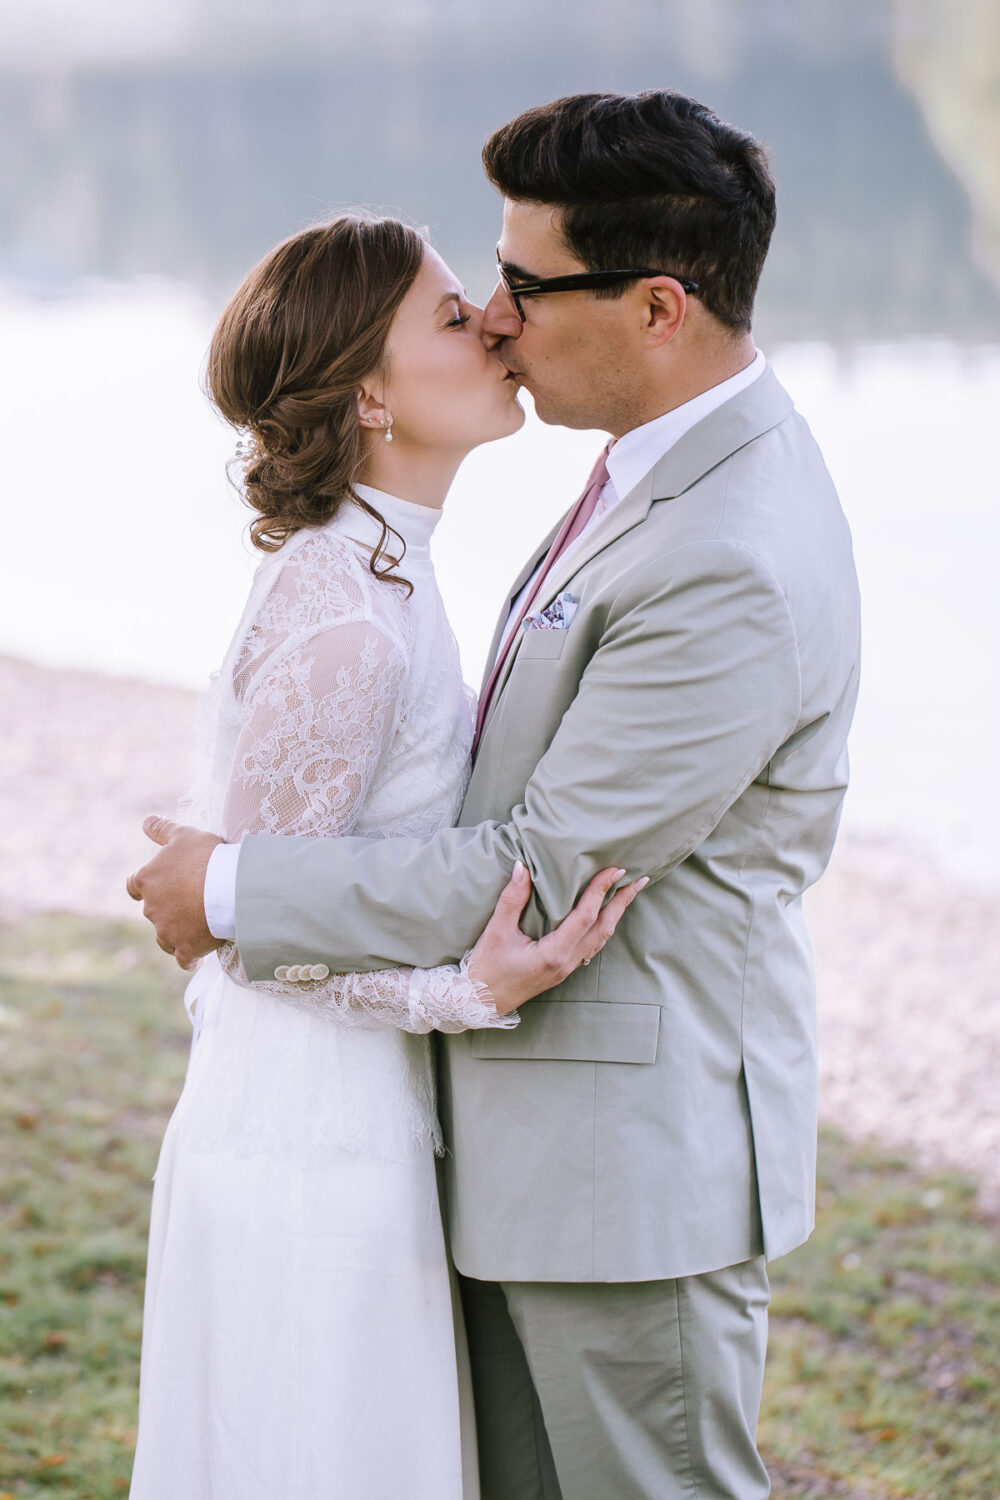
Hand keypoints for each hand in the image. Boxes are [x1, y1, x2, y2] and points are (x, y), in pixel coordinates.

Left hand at [126, 816, 223, 968]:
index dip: (142, 887)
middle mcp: (150, 908)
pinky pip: (183, 959)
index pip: (133, 885)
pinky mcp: (184, 949)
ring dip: (175, 933)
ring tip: (196, 927)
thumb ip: (162, 829)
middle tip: (192, 901)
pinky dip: (189, 957)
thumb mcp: (184, 835)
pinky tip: (199, 954)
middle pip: (153, 911)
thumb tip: (145, 821)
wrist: (230, 888)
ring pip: (164, 937)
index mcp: (147, 880)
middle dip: (168, 908)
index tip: (153, 888)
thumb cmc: (207, 857)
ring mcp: (166, 931)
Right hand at [466, 862, 647, 1015]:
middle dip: (622, 902)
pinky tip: (605, 916)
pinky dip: (603, 926)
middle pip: (603, 928)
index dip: (601, 890)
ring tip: (627, 893)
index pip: (586, 916)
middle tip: (638, 879)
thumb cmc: (487, 968)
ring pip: (601, 938)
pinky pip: (592, 945)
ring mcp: (567, 968)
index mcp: (554, 953)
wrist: (481, 1001)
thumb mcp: (496, 932)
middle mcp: (567, 961)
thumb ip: (511, 899)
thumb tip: (522, 866)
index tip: (614, 869)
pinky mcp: (563, 969)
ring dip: (616, 914)